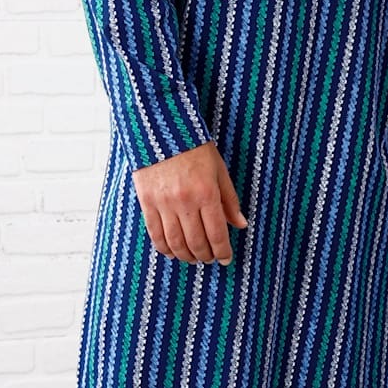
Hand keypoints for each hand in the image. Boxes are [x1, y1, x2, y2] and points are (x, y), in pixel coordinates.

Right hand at [132, 142, 246, 265]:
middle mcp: (185, 201)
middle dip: (206, 256)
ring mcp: (163, 203)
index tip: (226, 259)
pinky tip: (173, 252)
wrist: (161, 128)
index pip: (217, 234)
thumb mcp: (219, 170)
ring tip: (194, 257)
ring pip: (176, 242)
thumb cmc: (195, 147)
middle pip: (196, 242)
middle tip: (210, 258)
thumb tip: (240, 224)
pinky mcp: (146, 202)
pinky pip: (155, 234)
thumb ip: (229, 200)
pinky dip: (165, 248)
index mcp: (207, 193)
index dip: (223, 251)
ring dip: (186, 255)